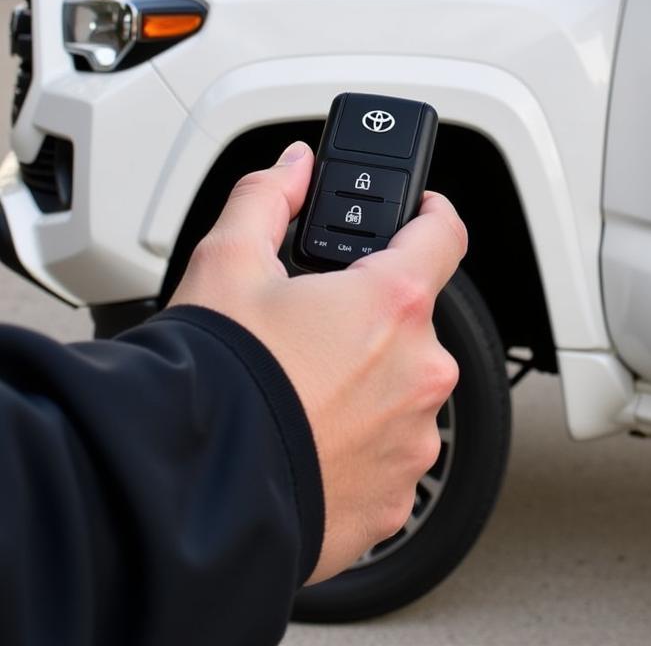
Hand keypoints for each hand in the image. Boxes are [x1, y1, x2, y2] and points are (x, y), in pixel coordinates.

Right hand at [168, 141, 464, 583]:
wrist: (187, 499)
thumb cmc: (215, 383)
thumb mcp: (227, 264)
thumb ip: (268, 199)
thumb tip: (293, 168)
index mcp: (392, 305)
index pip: (444, 233)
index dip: (430, 215)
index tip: (419, 215)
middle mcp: (420, 372)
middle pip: (412, 321)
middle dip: (370, 318)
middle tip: (312, 330)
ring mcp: (414, 439)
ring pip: (402, 390)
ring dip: (367, 385)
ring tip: (302, 393)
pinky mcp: (399, 497)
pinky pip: (390, 452)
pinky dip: (360, 444)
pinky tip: (310, 441)